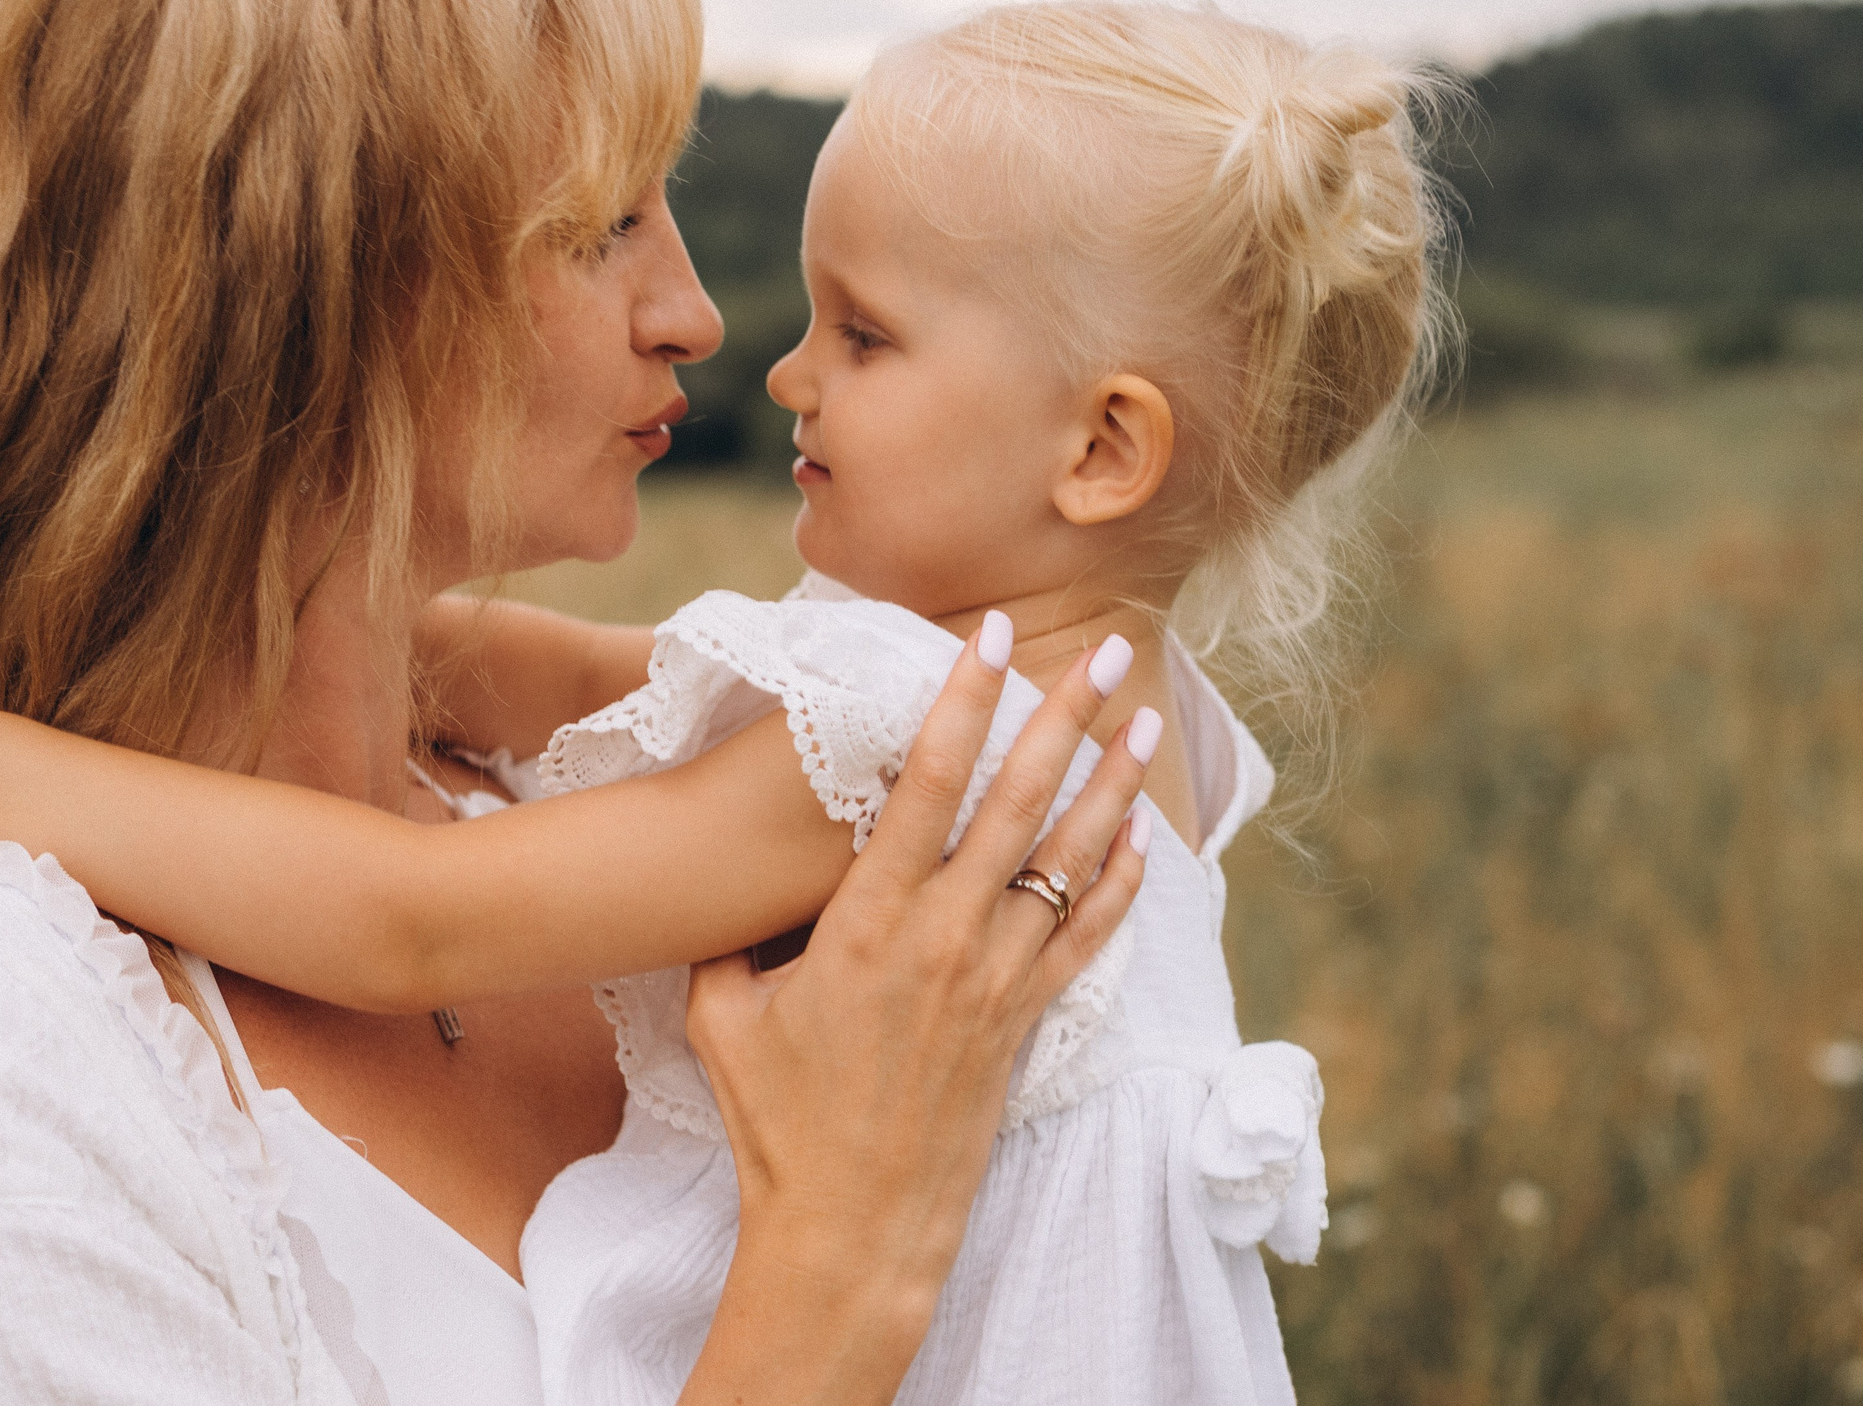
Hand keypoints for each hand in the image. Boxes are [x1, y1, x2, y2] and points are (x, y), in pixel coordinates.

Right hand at [679, 619, 1155, 1400]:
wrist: (850, 1228)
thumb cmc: (777, 1124)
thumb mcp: (720, 1015)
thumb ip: (730, 938)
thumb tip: (729, 883)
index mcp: (868, 920)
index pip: (927, 783)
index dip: (964, 700)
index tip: (994, 634)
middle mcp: (944, 938)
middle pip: (1020, 803)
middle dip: (1065, 717)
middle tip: (1105, 650)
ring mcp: (994, 982)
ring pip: (1069, 863)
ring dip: (1111, 785)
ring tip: (1142, 720)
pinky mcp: (1024, 1026)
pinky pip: (1088, 940)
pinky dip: (1120, 885)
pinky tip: (1139, 838)